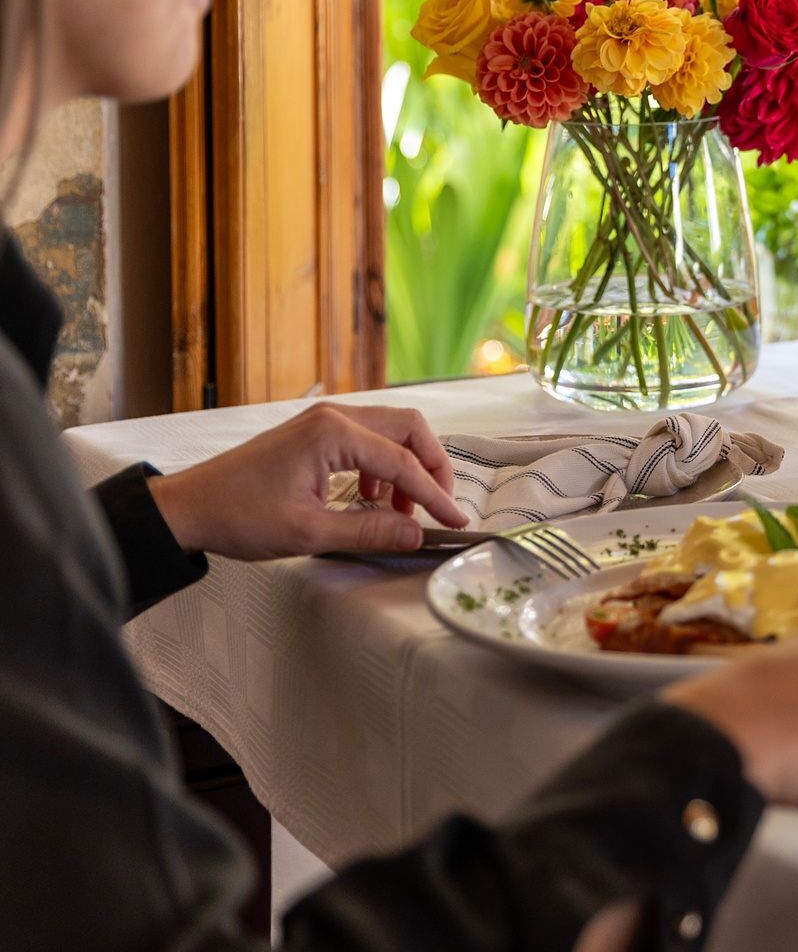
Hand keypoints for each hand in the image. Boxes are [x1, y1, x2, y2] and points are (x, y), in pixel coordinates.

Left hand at [146, 402, 467, 558]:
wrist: (188, 507)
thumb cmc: (237, 515)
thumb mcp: (309, 533)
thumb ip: (370, 532)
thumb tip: (415, 534)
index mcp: (333, 434)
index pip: (404, 462)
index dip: (435, 495)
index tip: (455, 519)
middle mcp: (333, 417)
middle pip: (409, 428)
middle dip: (431, 466)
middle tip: (438, 505)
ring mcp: (323, 421)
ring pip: (391, 432)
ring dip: (407, 467)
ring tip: (401, 511)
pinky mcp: (315, 433)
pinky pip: (368, 440)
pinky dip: (382, 467)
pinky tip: (371, 500)